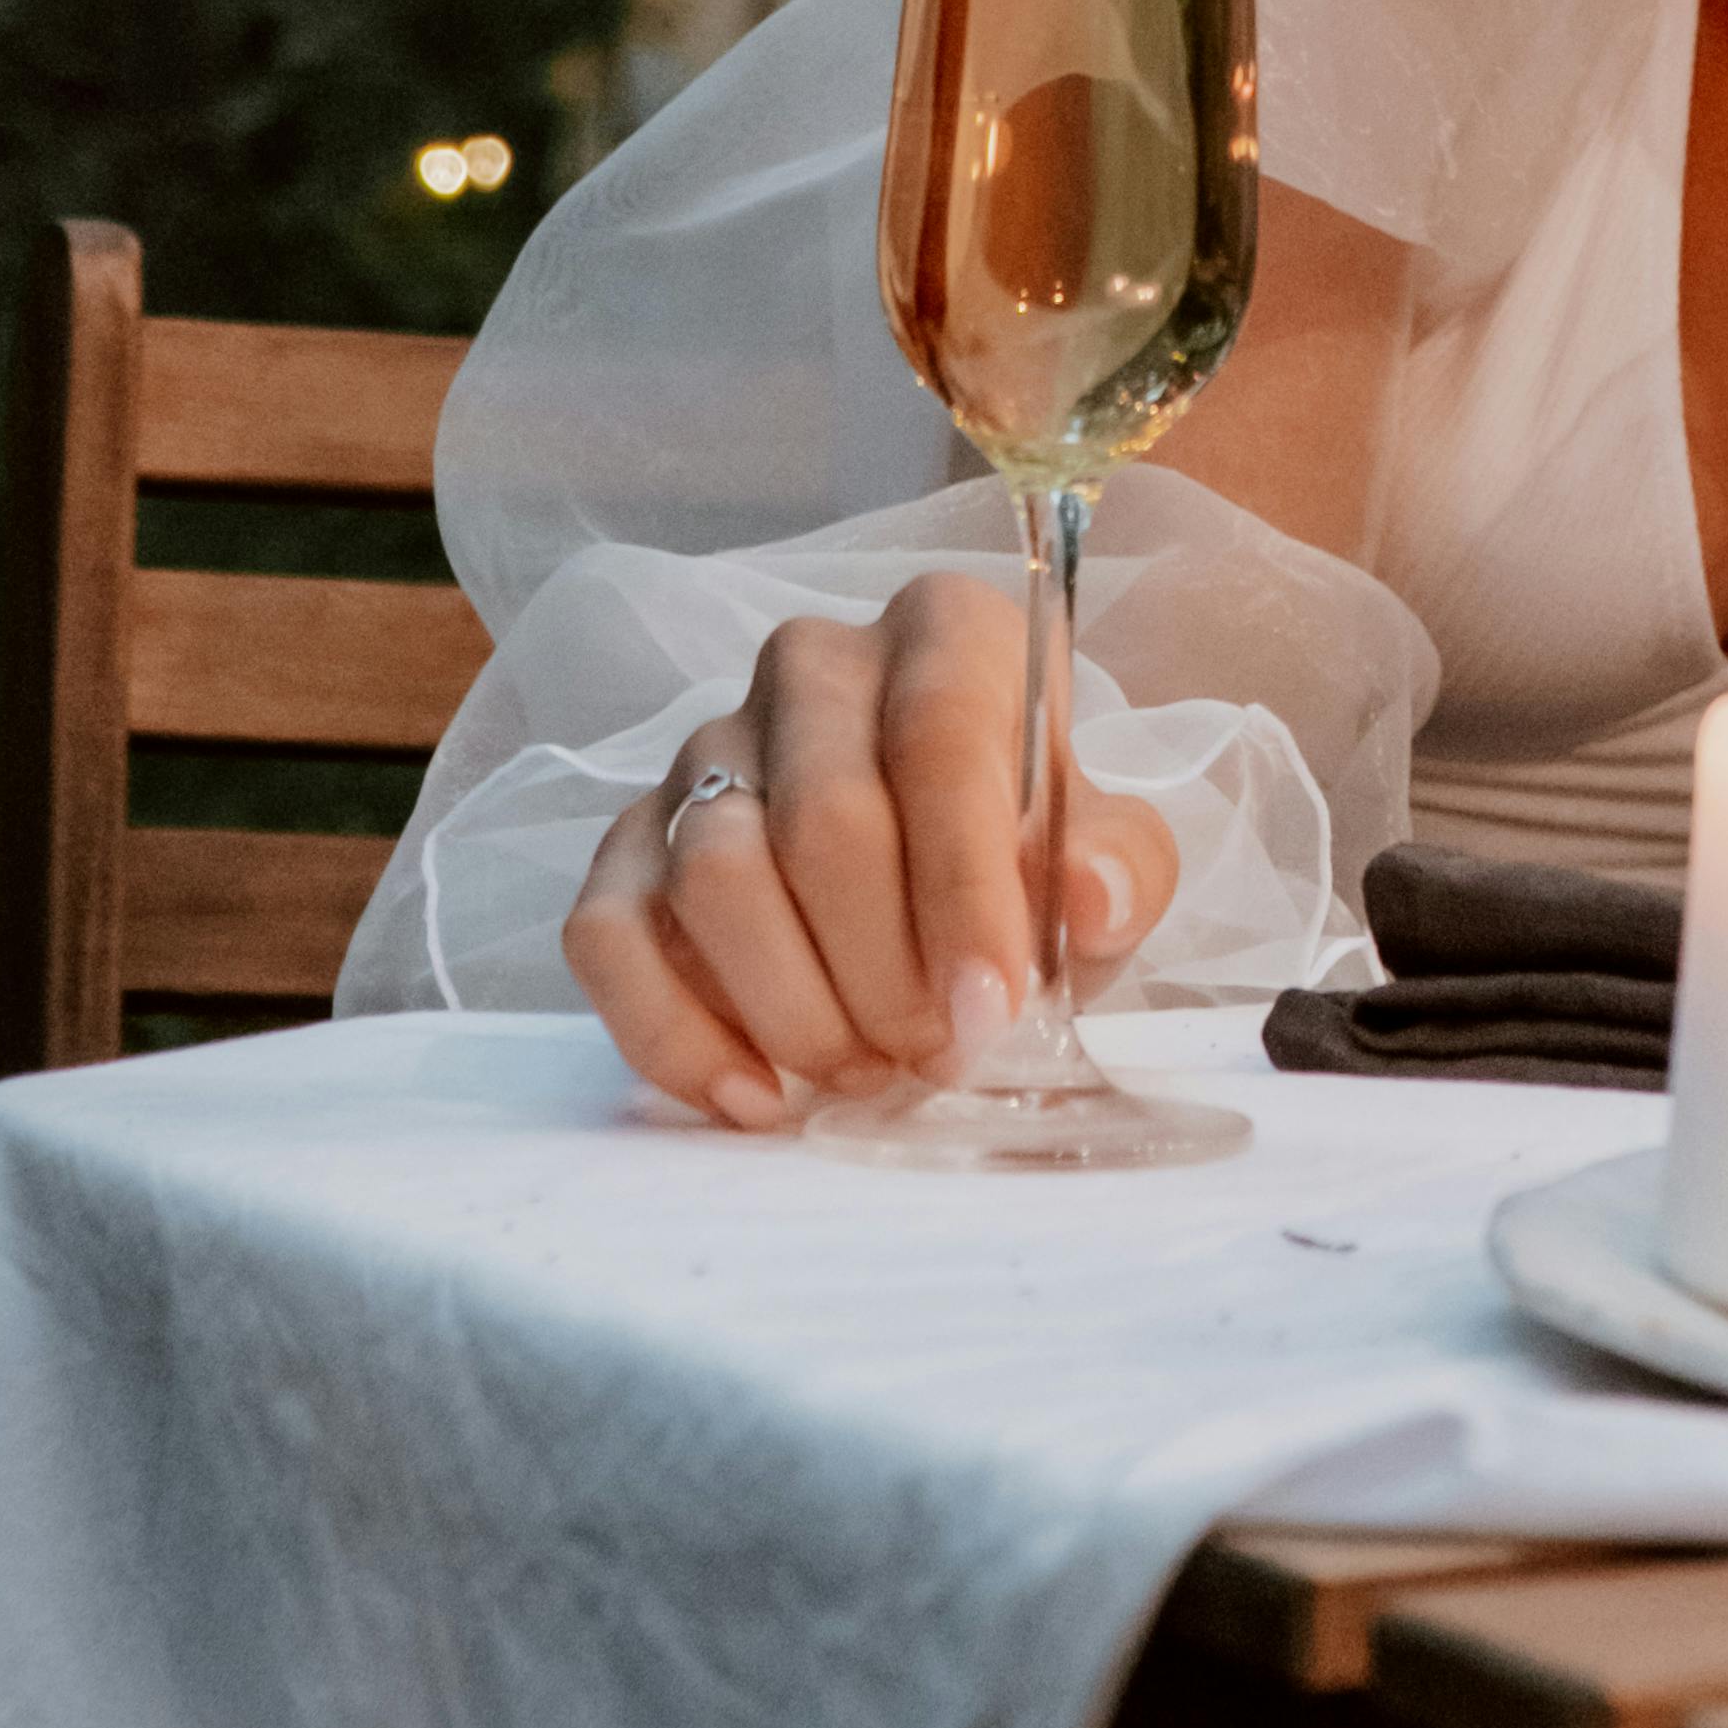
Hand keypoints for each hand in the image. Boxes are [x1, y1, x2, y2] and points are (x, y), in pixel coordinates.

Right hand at [562, 572, 1178, 1133]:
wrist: (935, 857)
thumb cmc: (1024, 845)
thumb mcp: (1098, 843)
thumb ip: (1119, 865)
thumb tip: (1093, 897)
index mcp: (944, 633)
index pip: (939, 739)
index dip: (964, 887)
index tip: (989, 1008)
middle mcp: (812, 669)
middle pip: (823, 820)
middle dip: (883, 970)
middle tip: (932, 1056)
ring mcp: (707, 749)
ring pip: (714, 877)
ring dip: (793, 1009)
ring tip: (862, 1074)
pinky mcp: (629, 839)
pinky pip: (609, 935)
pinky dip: (675, 1035)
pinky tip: (754, 1094)